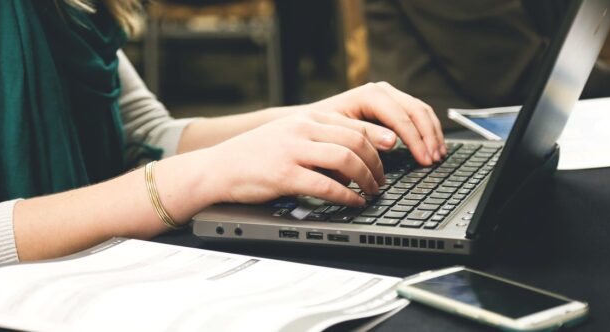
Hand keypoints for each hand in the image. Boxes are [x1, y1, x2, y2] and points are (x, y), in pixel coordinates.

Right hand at [203, 111, 384, 205]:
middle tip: (382, 180)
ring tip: (372, 191)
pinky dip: (346, 196)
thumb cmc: (254, 156)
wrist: (217, 168)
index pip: (353, 124)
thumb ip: (317, 138)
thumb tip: (353, 156)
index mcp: (306, 118)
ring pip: (345, 159)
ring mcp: (293, 151)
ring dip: (366, 178)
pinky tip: (353, 202)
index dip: (378, 140)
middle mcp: (301, 129)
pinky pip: (326, 185)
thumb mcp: (288, 135)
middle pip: (355, 140)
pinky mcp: (284, 175)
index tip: (392, 152)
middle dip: (376, 163)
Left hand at [308, 82, 446, 165]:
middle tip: (434, 160)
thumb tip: (393, 142)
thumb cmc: (321, 129)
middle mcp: (382, 91)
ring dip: (433, 134)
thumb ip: (365, 136)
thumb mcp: (339, 133)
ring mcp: (389, 96)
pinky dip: (428, 130)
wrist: (310, 121)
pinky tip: (432, 146)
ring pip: (421, 111)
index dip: (416, 140)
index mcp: (369, 95)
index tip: (424, 159)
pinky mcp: (392, 104)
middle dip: (428, 137)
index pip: (401, 117)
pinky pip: (418, 114)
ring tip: (438, 155)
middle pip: (416, 111)